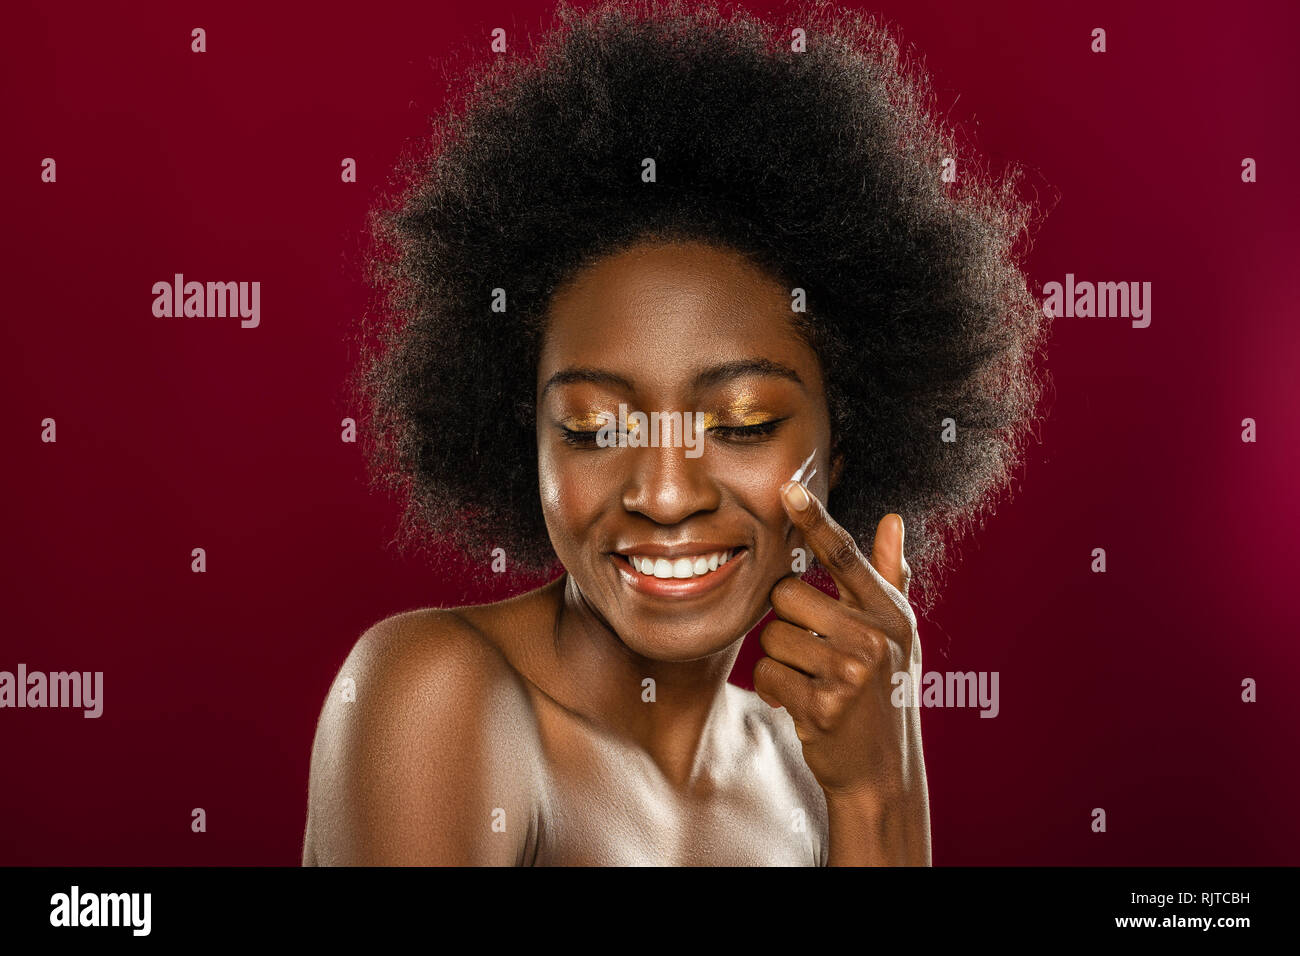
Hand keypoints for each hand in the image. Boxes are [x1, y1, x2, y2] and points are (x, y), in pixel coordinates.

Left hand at [752, 475, 924, 803]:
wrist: (882, 773)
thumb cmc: (884, 695)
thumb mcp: (897, 636)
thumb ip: (890, 577)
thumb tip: (892, 519)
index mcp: (889, 612)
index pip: (843, 555)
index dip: (814, 519)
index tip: (788, 488)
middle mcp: (875, 636)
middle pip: (786, 594)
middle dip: (787, 622)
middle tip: (814, 653)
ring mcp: (851, 672)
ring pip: (771, 635)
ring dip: (779, 660)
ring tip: (812, 682)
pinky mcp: (823, 705)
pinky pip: (766, 674)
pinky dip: (774, 691)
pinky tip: (802, 705)